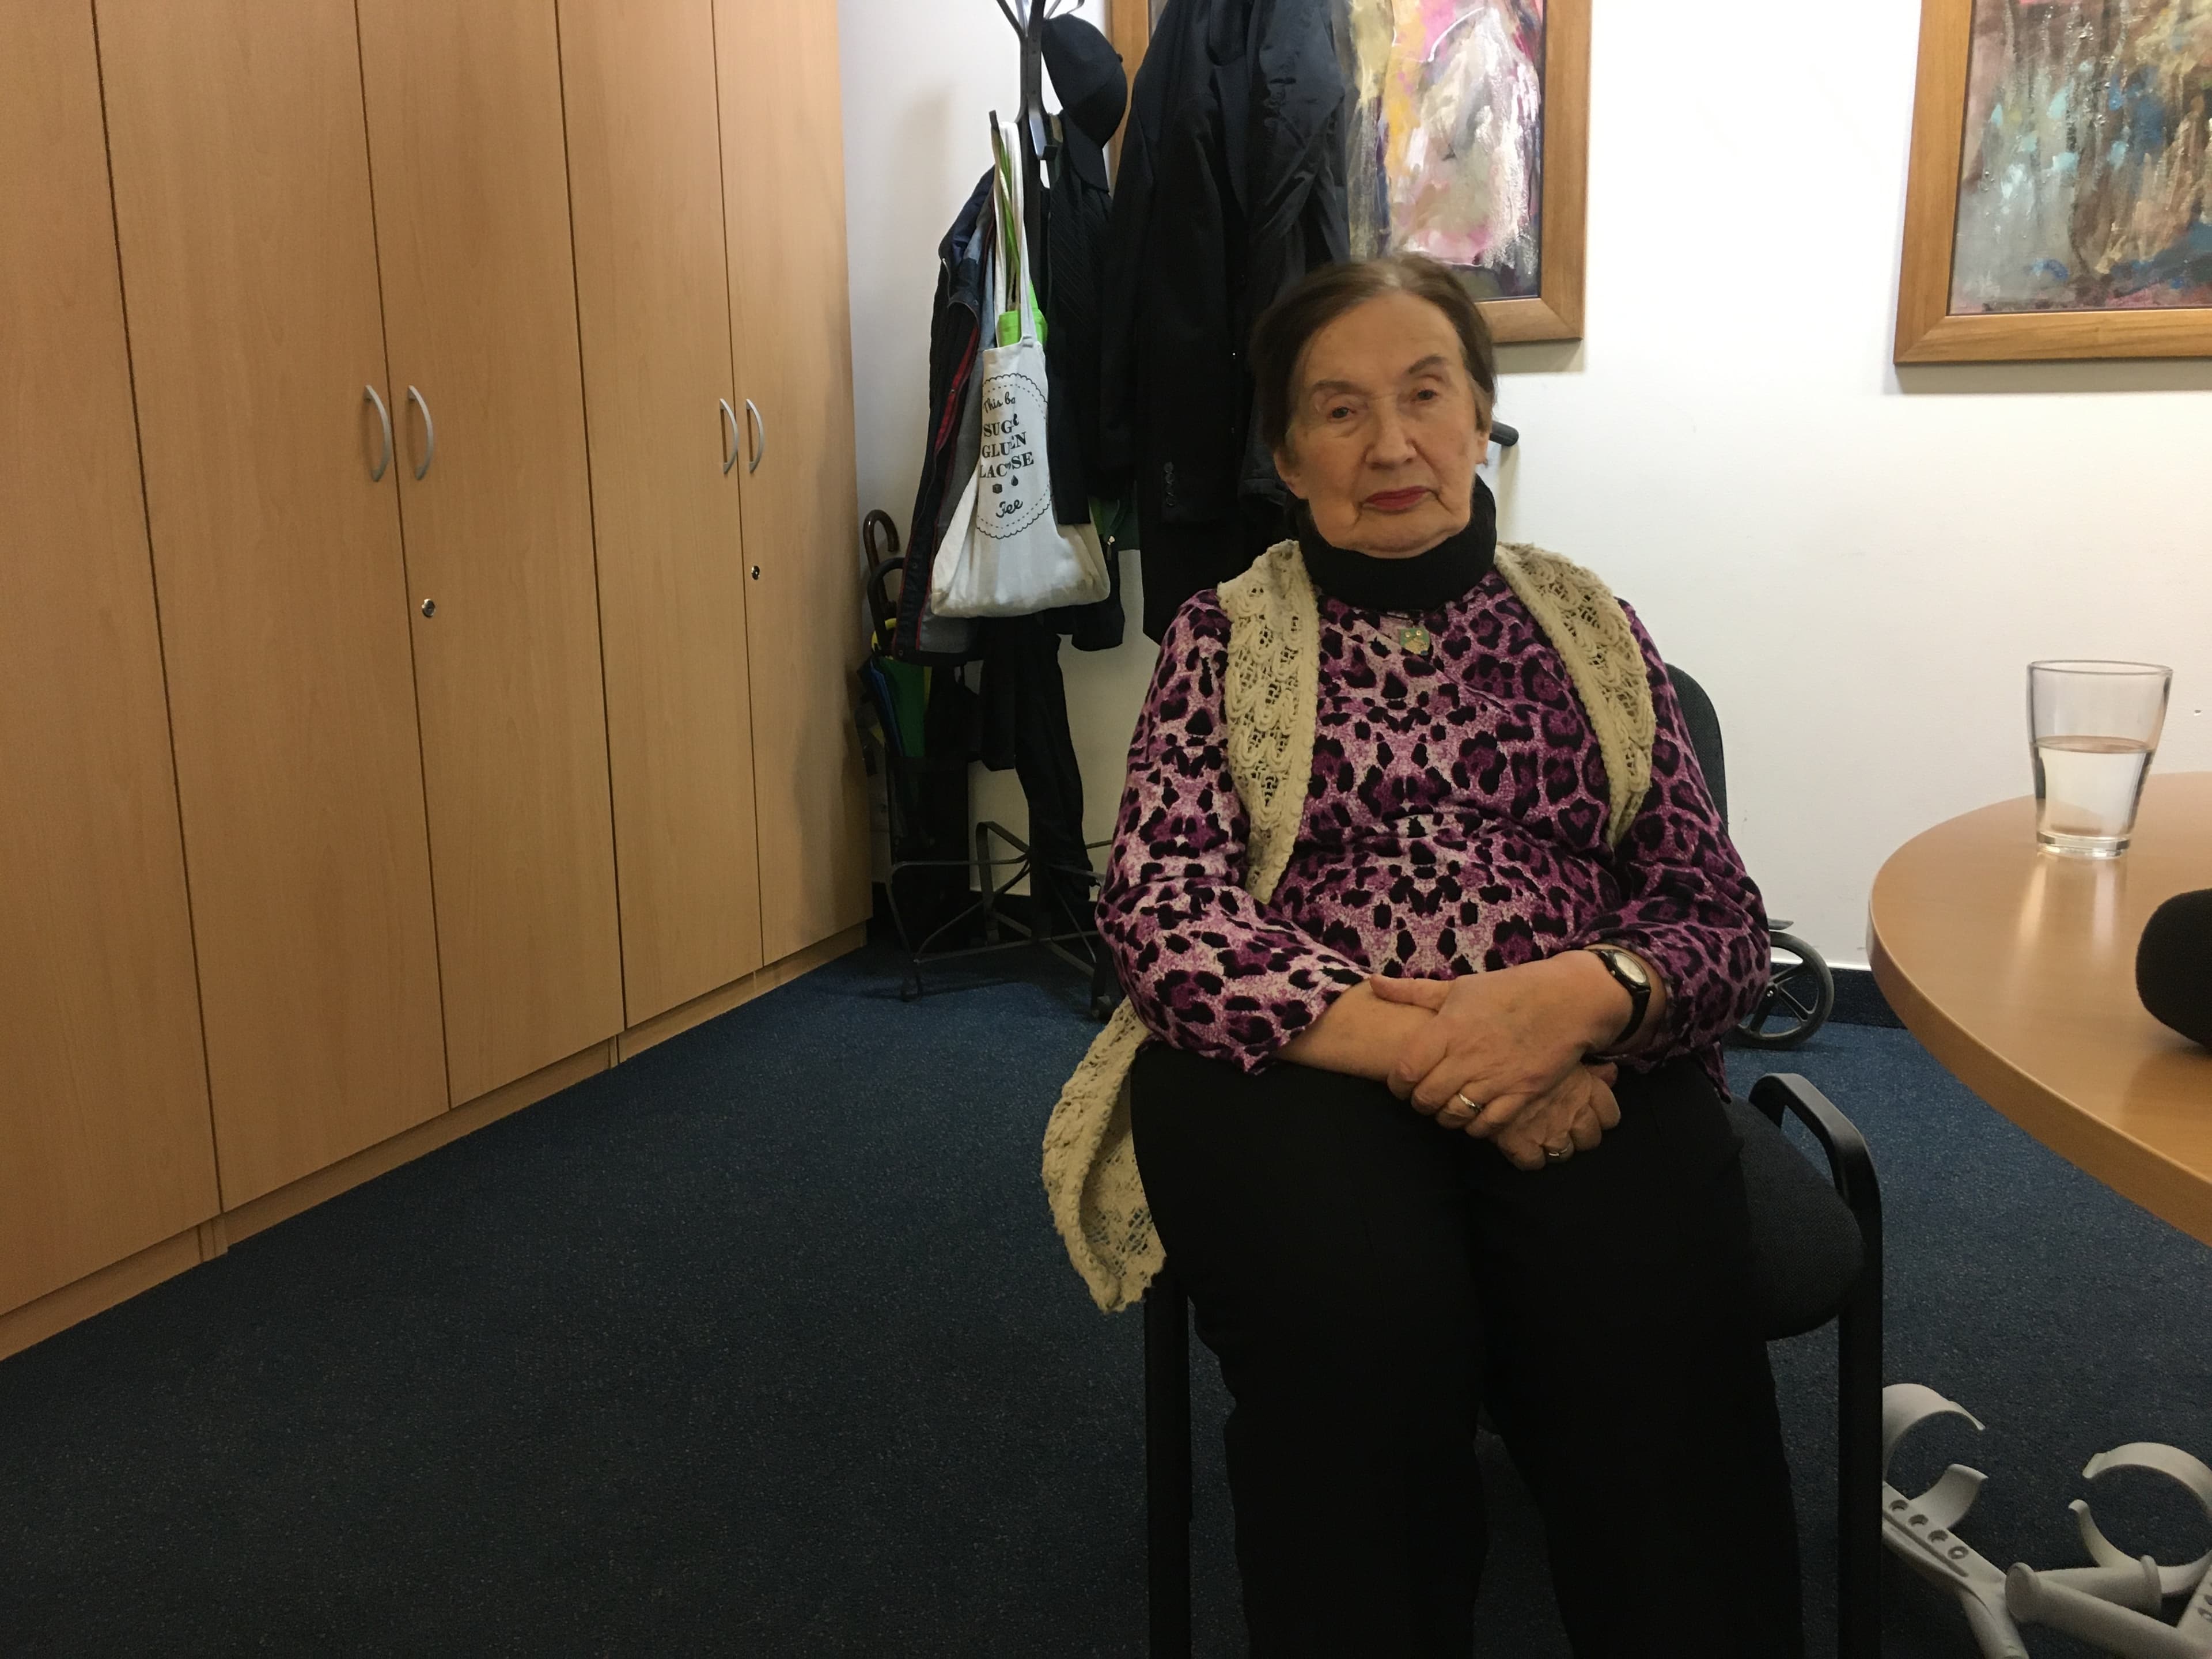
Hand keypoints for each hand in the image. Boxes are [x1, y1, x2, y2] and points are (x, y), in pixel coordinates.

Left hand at [1371, 953, 1629, 1128]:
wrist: (1567, 1000)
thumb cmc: (1509, 990)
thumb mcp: (1459, 987)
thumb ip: (1412, 991)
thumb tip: (1373, 983)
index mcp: (1449, 1028)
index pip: (1405, 1070)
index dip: (1397, 1084)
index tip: (1401, 1082)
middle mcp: (1468, 1056)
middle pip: (1426, 1098)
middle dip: (1419, 1102)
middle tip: (1423, 1097)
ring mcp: (1496, 1078)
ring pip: (1453, 1116)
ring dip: (1445, 1116)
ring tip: (1447, 1106)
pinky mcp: (1522, 1094)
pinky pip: (1487, 1125)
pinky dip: (1475, 1126)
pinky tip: (1474, 1115)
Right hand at [1448, 1063, 1621, 1169]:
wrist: (1485, 1053)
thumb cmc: (1526, 1043)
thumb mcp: (1562, 1049)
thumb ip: (1591, 1067)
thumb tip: (1612, 1073)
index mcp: (1585, 1090)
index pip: (1610, 1117)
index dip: (1601, 1116)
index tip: (1589, 1111)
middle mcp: (1572, 1114)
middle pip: (1590, 1139)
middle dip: (1579, 1134)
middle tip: (1562, 1122)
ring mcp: (1548, 1132)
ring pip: (1564, 1153)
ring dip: (1555, 1146)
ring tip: (1541, 1133)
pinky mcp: (1520, 1144)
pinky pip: (1532, 1162)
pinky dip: (1528, 1157)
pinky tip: (1521, 1145)